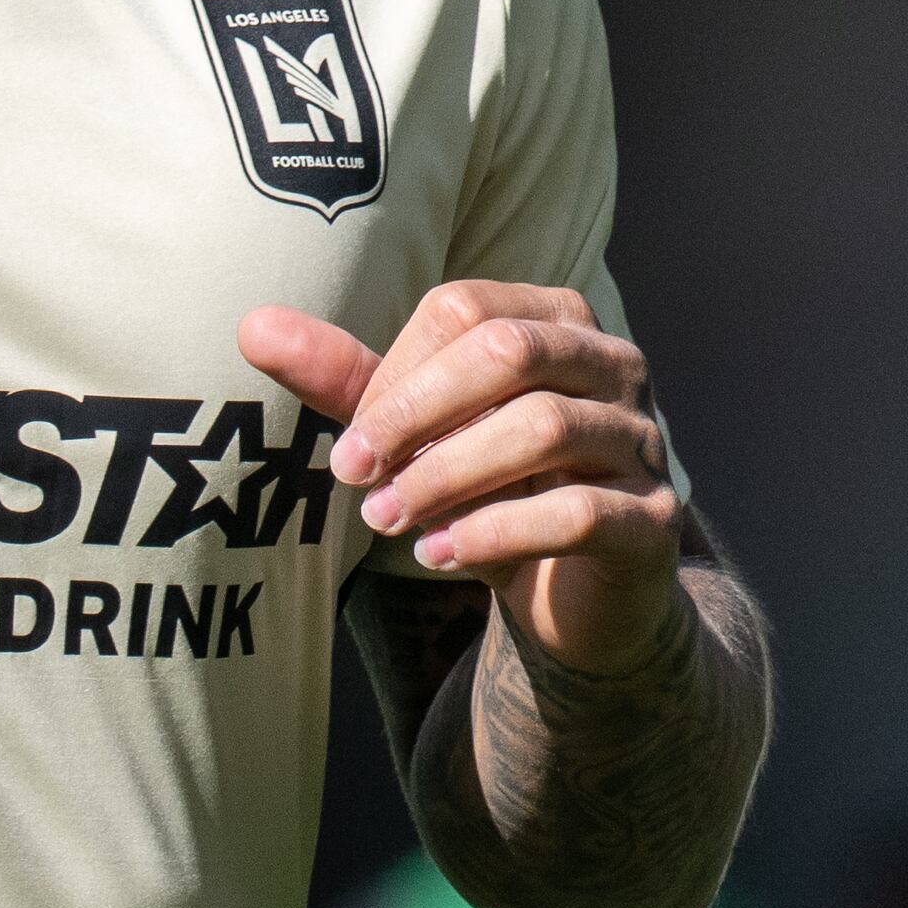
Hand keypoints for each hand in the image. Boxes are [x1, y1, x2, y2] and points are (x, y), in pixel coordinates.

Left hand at [241, 284, 677, 672]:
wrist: (577, 597)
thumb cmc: (492, 490)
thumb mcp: (417, 434)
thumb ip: (346, 379)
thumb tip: (251, 326)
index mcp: (555, 319)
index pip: (463, 311)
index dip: (396, 373)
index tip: (351, 440)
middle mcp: (613, 365)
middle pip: (508, 353)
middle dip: (415, 415)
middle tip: (354, 477)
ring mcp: (643, 440)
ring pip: (544, 429)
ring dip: (447, 476)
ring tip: (387, 521)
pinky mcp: (656, 520)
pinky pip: (578, 511)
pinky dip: (496, 531)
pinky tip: (439, 556)